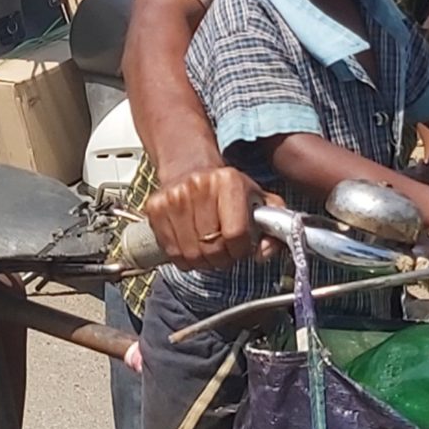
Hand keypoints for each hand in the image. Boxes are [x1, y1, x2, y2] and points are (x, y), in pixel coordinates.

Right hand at [136, 164, 265, 272]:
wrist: (190, 167)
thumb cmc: (227, 188)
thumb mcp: (259, 199)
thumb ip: (274, 225)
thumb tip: (262, 253)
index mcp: (228, 181)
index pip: (235, 234)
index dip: (241, 250)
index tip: (241, 248)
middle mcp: (198, 186)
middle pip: (212, 247)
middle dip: (223, 259)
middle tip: (225, 252)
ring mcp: (173, 198)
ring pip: (191, 254)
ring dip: (203, 261)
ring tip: (208, 250)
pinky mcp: (154, 208)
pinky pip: (171, 252)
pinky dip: (183, 258)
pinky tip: (191, 246)